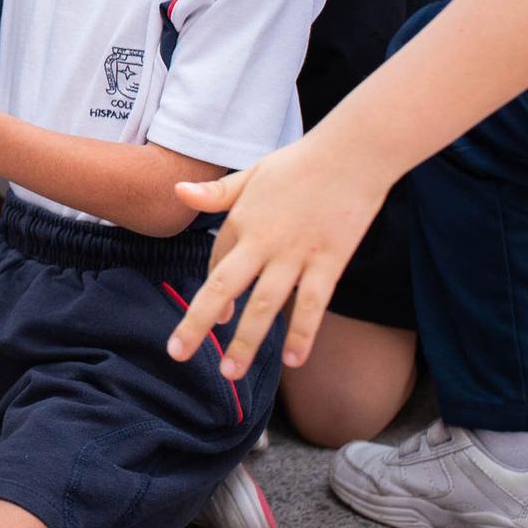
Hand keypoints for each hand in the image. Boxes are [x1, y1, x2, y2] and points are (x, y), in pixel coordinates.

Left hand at [163, 137, 395, 380]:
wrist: (351, 153)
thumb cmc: (301, 162)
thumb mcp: (252, 173)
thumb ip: (217, 193)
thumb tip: (176, 192)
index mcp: (241, 221)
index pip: (217, 265)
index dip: (211, 295)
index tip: (215, 316)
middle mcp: (262, 242)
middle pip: (222, 288)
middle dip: (198, 324)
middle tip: (178, 354)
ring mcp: (295, 254)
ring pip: (264, 305)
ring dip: (246, 341)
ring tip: (231, 373)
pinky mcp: (329, 262)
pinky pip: (312, 304)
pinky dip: (302, 333)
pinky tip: (294, 361)